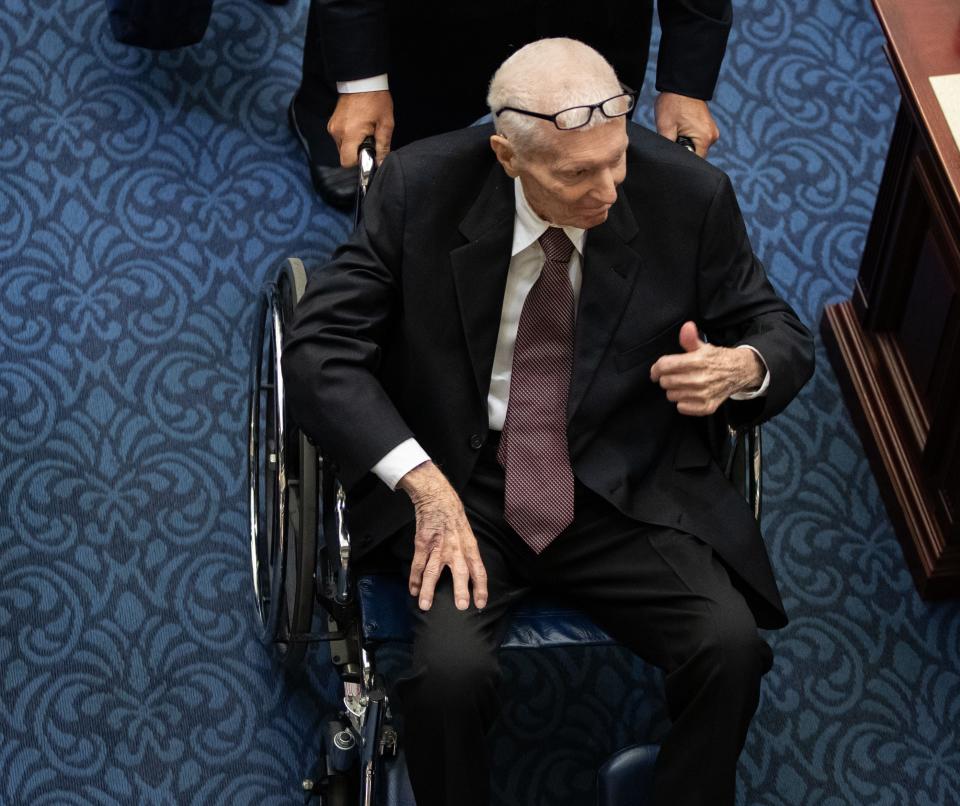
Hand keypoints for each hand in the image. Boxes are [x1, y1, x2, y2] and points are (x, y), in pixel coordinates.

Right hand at [326, 90, 393, 166]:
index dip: (359, 161)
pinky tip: (358, 127)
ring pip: (342, 147)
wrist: (362, 80)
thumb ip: (383, 146)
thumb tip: (380, 162)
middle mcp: (337, 132)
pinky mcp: (332, 122)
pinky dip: (348, 137)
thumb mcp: (385, 124)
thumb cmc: (376, 99)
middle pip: (344, 155)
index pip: (347, 162)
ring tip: (364, 131)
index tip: (368, 153)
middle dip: (356, 152)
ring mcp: (333, 126)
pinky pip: (340, 138)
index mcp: (350, 134)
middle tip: (369, 139)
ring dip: (353, 145)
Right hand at [397, 462, 488, 611]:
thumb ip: (468, 553)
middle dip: (461, 589)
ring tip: (425, 606)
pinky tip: (413, 591)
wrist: (437, 497)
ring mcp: (437, 546)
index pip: (479, 570)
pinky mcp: (422, 543)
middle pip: (460, 571)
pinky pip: (418, 564)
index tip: (480, 604)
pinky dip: (414, 578)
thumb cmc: (454, 517)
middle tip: (461, 606)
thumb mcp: (468, 534)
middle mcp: (455, 548)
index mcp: (469, 546)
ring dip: (429, 590)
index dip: (481, 588)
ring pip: (433, 571)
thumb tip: (471, 575)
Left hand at [650, 322, 763, 415]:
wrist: (739, 372)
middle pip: (665, 382)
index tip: (656, 372)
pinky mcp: (706, 407)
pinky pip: (682, 408)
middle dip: (666, 379)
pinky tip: (690, 395)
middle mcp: (699, 379)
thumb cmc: (717, 359)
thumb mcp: (703, 347)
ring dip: (674, 391)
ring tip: (684, 385)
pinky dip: (683, 403)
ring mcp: (703, 394)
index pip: (664, 366)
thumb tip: (686, 327)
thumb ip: (690, 338)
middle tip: (674, 376)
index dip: (656, 369)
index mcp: (697, 361)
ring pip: (672, 395)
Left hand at [654, 92, 719, 157]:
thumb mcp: (665, 128)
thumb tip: (667, 160)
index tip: (672, 153)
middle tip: (673, 137)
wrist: (680, 84)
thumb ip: (668, 148)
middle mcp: (712, 136)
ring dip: (685, 143)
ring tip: (677, 131)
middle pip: (696, 155)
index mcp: (705, 139)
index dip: (682, 160)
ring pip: (695, 146)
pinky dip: (688, 137)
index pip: (694, 162)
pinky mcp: (707, 126)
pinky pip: (697, 138)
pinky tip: (681, 128)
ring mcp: (711, 130)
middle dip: (683, 151)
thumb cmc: (673, 103)